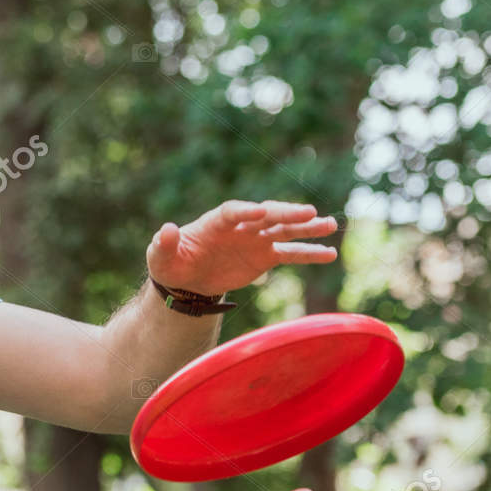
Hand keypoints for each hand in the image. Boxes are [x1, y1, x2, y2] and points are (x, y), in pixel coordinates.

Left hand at [146, 200, 338, 296]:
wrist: (187, 279)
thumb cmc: (172, 263)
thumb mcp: (160, 257)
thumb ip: (164, 244)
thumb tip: (167, 230)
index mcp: (215, 222)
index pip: (233, 212)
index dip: (245, 211)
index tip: (260, 211)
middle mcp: (241, 226)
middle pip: (266, 215)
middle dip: (286, 214)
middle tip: (309, 212)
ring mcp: (256, 239)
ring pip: (285, 230)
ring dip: (307, 228)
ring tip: (330, 225)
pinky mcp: (265, 256)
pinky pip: (291, 253)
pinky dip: (309, 253)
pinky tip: (330, 253)